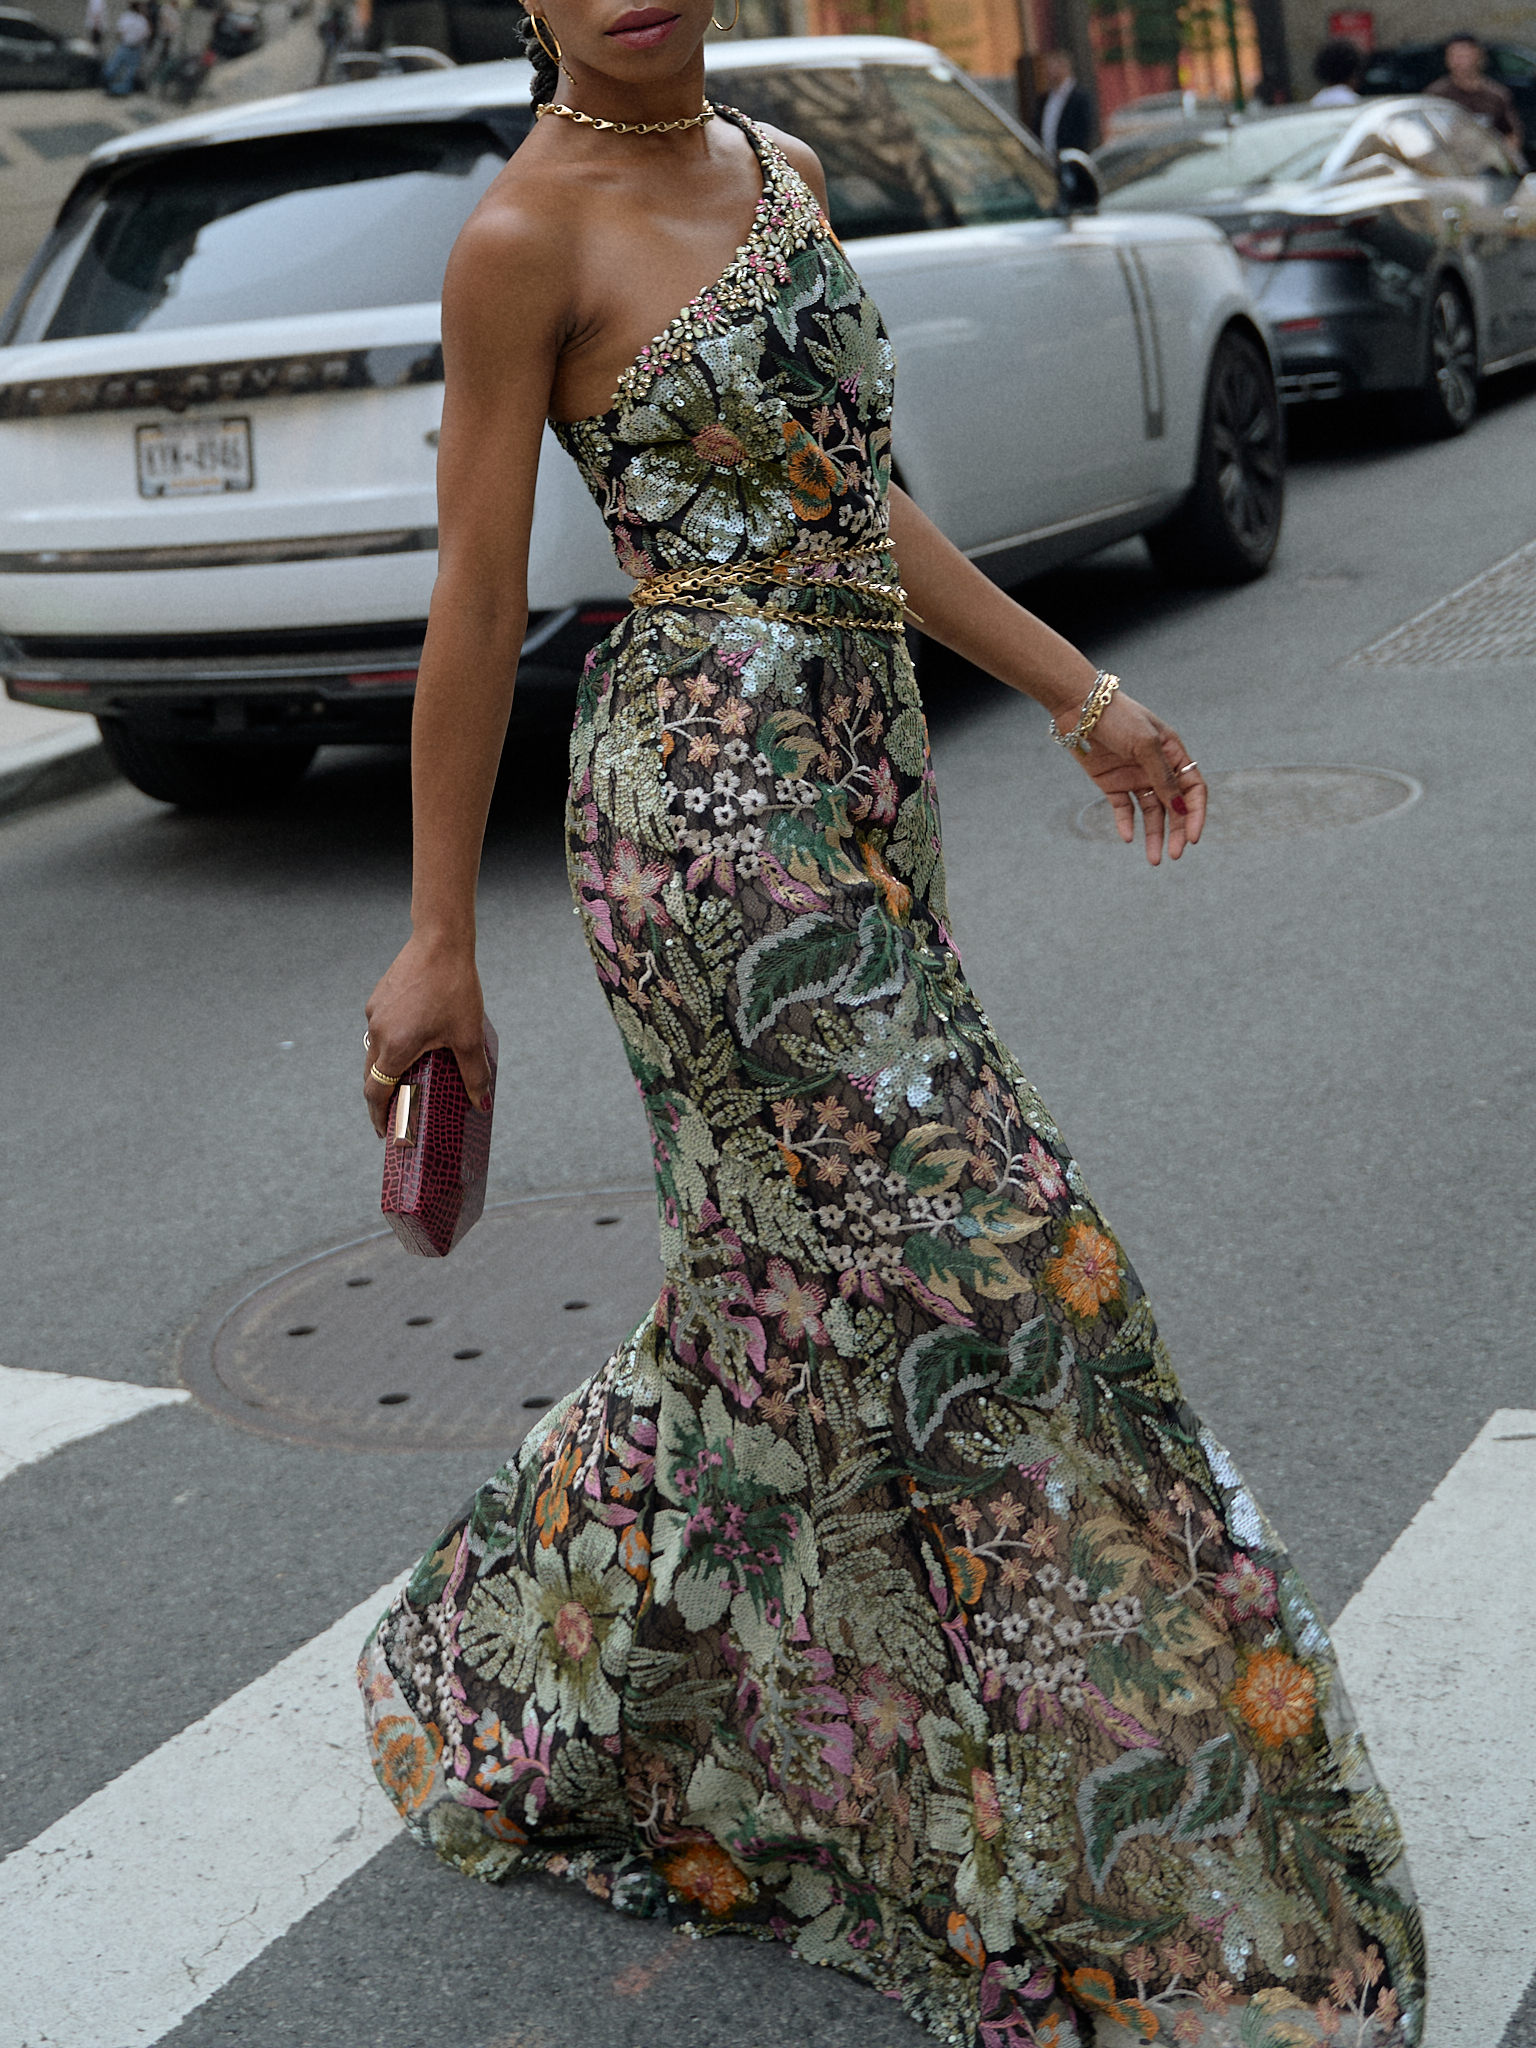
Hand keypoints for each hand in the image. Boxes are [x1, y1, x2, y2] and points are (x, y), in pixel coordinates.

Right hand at [362, 933, 492, 1136]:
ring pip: (376, 1050)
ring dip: (388, 1065)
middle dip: (383, 1096)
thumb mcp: (469, 1035)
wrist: (440, 942)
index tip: (385, 1131)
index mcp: (396, 1047)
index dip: (378, 1116)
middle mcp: (378, 1032)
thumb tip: (483, 1103)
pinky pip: (381, 1028)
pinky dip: (392, 1040)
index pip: (376, 1092)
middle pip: (372, 1074)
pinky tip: (415, 1036)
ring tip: (410, 1074)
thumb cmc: (455, 989)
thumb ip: (474, 1073)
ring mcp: (375, 1014)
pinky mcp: (378, 998)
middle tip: (398, 1110)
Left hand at [1066, 691, 1206, 864]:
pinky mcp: (1113, 784)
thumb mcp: (1145, 744)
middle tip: (1174, 855)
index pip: (1193, 790)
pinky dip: (1126, 824)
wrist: (1081, 708)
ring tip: (1154, 859)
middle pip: (1174, 807)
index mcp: (1173, 754)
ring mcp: (1135, 777)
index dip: (1196, 814)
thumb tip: (1178, 808)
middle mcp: (1157, 769)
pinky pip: (1124, 810)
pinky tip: (1128, 838)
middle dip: (1177, 832)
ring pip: (1150, 813)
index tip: (1193, 837)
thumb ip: (1162, 776)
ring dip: (1154, 835)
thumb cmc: (1119, 717)